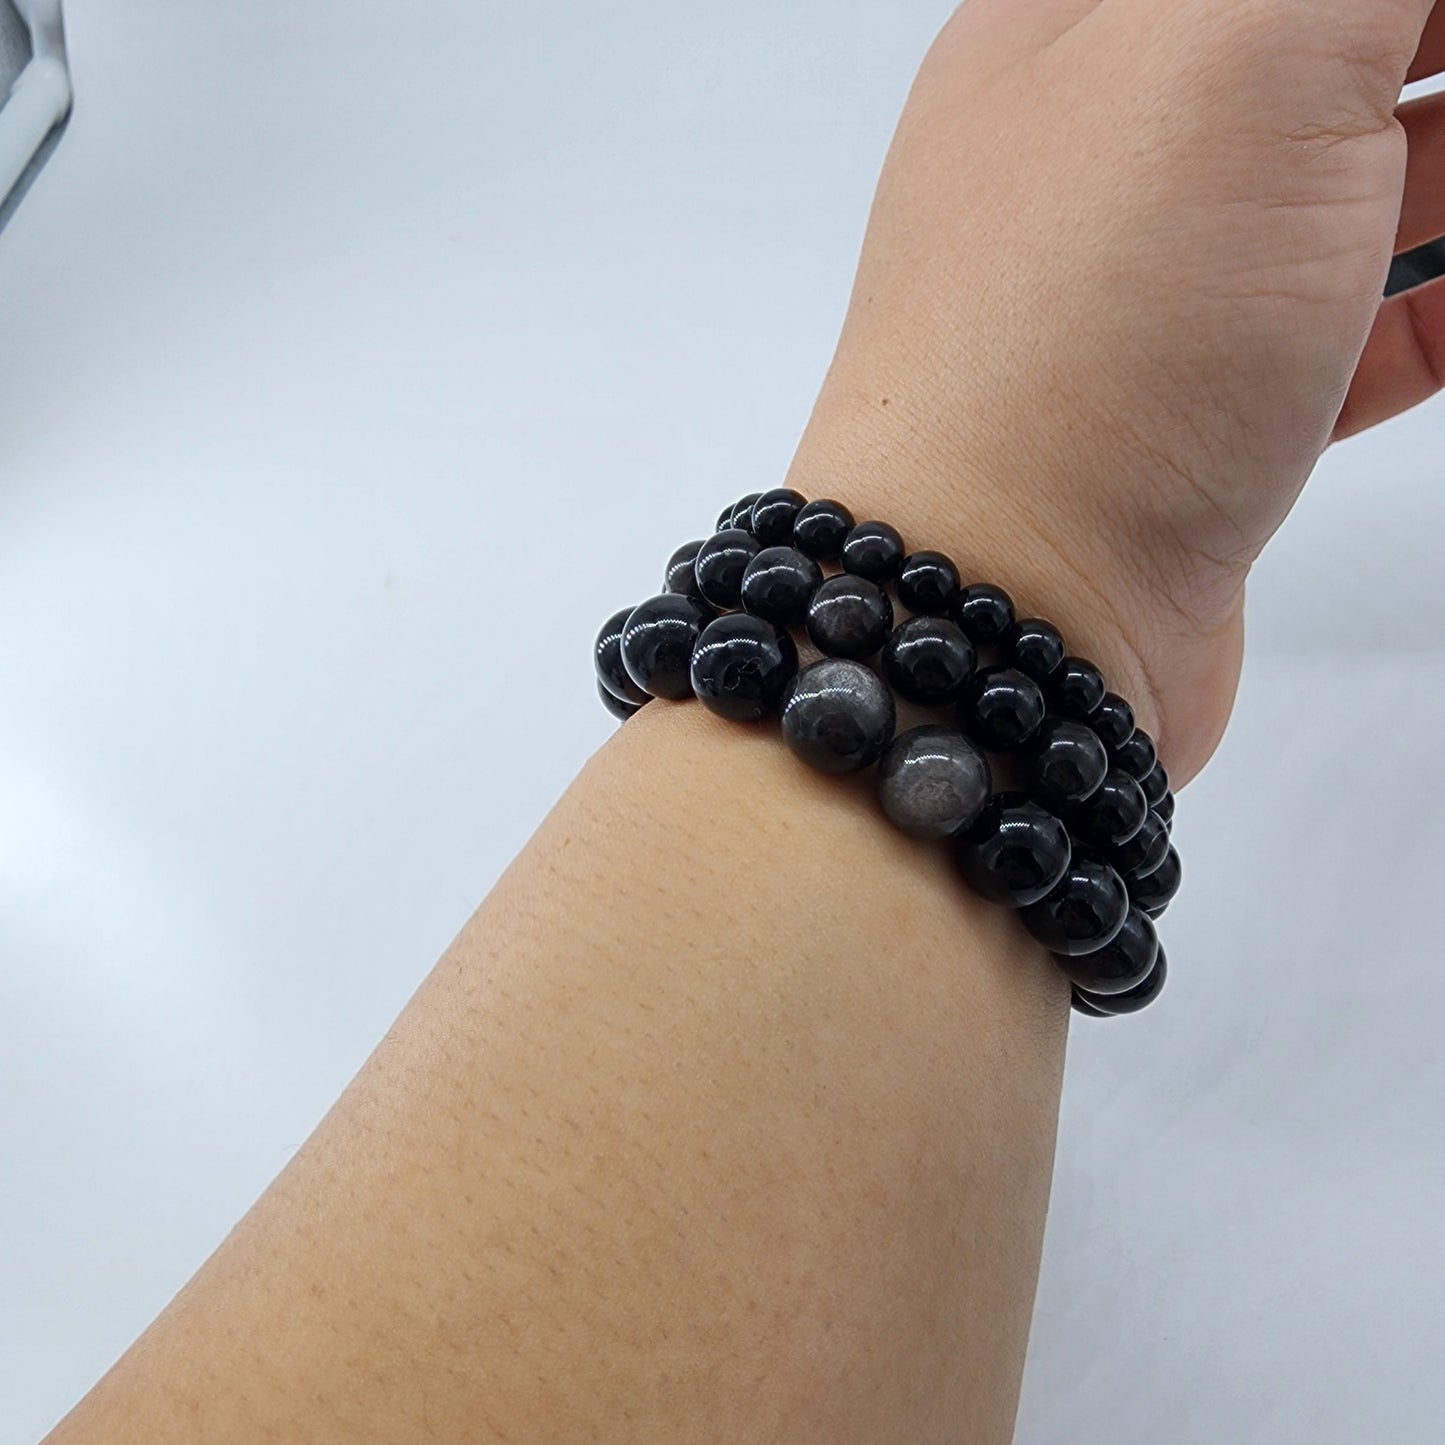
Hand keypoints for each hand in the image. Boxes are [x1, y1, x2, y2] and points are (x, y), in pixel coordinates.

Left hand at [788, 0, 1444, 780]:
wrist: (1004, 615)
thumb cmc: (1081, 342)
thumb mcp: (1233, 51)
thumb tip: (1381, 3)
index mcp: (1076, 26)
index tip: (1430, 32)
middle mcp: (1105, 159)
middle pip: (1325, 54)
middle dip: (1427, 52)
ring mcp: (1154, 300)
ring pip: (1358, 187)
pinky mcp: (1208, 421)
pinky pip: (1360, 333)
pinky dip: (1436, 308)